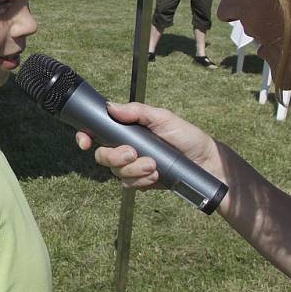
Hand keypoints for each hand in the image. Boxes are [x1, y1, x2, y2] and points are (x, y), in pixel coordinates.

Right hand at [75, 102, 218, 189]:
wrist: (205, 163)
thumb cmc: (186, 136)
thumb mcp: (163, 118)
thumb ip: (137, 112)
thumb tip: (110, 106)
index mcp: (127, 130)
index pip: (97, 133)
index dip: (85, 137)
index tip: (85, 142)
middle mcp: (126, 148)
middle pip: (102, 156)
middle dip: (115, 157)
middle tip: (134, 153)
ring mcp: (132, 166)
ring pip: (116, 172)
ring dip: (134, 170)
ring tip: (154, 166)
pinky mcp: (141, 182)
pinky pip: (129, 184)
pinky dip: (141, 180)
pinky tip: (156, 175)